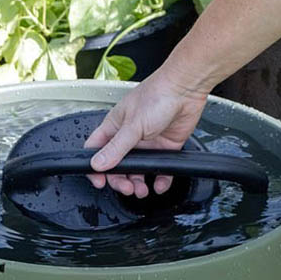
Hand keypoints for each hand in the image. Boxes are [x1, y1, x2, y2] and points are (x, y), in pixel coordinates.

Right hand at [84, 68, 208, 197]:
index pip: (96, 151)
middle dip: (120, 180)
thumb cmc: (157, 96)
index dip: (95, 168)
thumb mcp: (132, 125)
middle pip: (117, 166)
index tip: (99, 181)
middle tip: (127, 188)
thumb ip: (116, 148)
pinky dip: (160, 180)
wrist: (186, 88)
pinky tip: (159, 185)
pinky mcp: (165, 147)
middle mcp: (129, 136)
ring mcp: (147, 143)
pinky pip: (160, 169)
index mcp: (114, 127)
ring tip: (142, 191)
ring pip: (138, 170)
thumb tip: (97, 164)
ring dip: (138, 183)